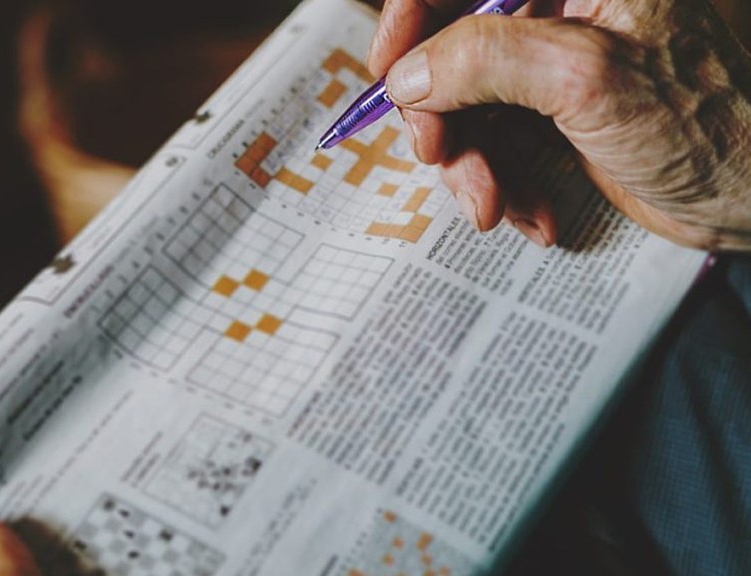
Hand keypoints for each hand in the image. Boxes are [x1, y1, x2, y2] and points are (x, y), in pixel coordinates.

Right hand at [369, 0, 750, 250]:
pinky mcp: (559, 112)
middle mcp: (564, 8)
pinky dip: (502, 181)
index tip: (390, 69)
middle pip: (456, 44)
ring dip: (472, 162)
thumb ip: (484, 61)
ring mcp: (559, 63)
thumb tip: (409, 73)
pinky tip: (533, 212)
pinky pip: (497, 140)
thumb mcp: (584, 81)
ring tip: (493, 204)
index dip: (414, 14)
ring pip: (469, 101)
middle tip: (440, 157)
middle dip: (442, 112)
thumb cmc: (710, 126)